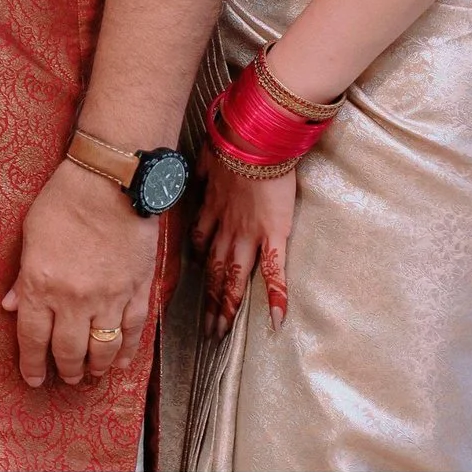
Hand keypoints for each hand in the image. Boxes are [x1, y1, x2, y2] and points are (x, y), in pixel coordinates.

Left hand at [1, 160, 157, 388]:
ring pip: (102, 348)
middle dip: (66, 370)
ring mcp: (110, 297)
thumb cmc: (63, 201)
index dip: (32, 364)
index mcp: (41, 284)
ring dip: (95, 367)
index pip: (33, 338)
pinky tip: (120, 362)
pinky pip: (133, 332)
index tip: (33, 379)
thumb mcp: (30, 236)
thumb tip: (9, 307)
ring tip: (90, 375)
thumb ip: (21, 277)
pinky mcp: (138, 291)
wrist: (111, 182)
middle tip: (66, 378)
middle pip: (68, 351)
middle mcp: (74, 299)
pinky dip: (126, 352)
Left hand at [192, 155, 296, 340]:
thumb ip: (205, 175)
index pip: (200, 246)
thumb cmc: (233, 143)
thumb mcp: (208, 160)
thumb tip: (201, 174)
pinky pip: (273, 271)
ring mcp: (248, 234)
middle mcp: (225, 228)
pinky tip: (276, 320)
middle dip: (208, 301)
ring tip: (222, 333)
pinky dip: (275, 296)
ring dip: (226, 307)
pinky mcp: (273, 234)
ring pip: (233, 278)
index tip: (195, 285)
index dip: (198, 267)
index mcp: (211, 210)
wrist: (253, 138)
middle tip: (205, 330)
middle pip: (213, 271)